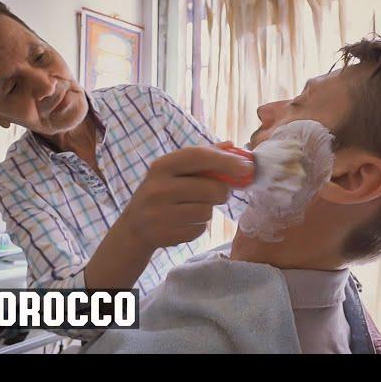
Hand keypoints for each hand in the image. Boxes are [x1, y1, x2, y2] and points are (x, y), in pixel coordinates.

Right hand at [118, 144, 253, 250]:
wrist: (133, 227)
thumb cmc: (161, 192)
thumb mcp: (173, 171)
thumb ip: (202, 157)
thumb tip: (232, 146)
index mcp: (161, 166)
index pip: (199, 157)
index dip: (226, 160)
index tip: (247, 166)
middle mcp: (158, 188)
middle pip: (210, 188)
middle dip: (222, 192)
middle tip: (219, 193)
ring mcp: (159, 214)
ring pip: (207, 212)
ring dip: (208, 211)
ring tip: (193, 208)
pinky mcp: (165, 235)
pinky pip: (199, 230)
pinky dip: (198, 227)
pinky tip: (184, 223)